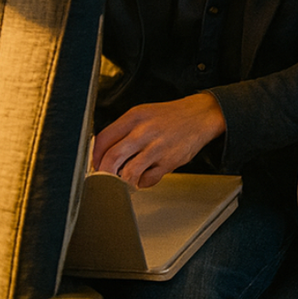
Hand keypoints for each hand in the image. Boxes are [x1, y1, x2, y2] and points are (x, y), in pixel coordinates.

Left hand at [92, 93, 226, 188]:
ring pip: (128, 173)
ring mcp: (158, 147)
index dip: (95, 157)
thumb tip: (103, 156)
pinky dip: (141, 183)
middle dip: (102, 174)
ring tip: (121, 181)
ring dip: (121, 182)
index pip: (103, 140)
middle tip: (102, 179)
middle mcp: (145, 131)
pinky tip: (144, 177)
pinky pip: (148, 180)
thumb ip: (123, 131)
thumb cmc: (170, 117)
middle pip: (112, 158)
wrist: (202, 115)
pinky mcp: (170, 161)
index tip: (95, 164)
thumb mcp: (143, 114)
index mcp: (135, 117)